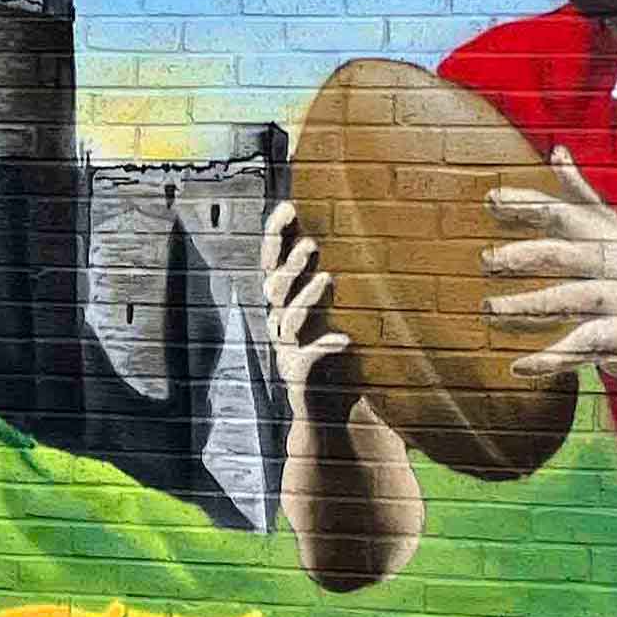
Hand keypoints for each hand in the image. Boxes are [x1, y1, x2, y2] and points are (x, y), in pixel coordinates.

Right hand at [259, 200, 364, 407]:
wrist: (327, 409)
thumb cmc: (333, 348)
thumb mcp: (327, 307)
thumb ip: (323, 273)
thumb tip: (336, 228)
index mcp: (286, 300)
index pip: (274, 261)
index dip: (277, 235)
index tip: (289, 207)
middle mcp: (282, 322)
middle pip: (277, 288)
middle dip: (292, 265)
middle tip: (312, 246)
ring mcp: (288, 350)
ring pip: (289, 321)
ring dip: (306, 298)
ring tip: (328, 280)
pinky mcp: (300, 379)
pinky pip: (307, 361)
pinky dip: (322, 349)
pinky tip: (342, 341)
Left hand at [483, 170, 616, 397]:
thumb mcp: (616, 232)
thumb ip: (582, 196)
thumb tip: (557, 152)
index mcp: (606, 238)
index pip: (563, 214)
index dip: (527, 206)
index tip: (489, 199)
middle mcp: (611, 265)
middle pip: (563, 255)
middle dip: (524, 255)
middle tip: (486, 260)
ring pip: (567, 300)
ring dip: (525, 306)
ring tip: (490, 310)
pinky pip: (579, 349)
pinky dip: (549, 360)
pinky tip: (518, 367)